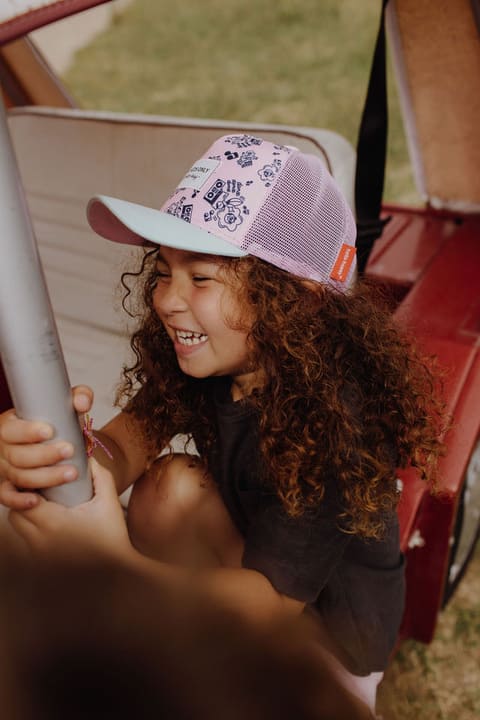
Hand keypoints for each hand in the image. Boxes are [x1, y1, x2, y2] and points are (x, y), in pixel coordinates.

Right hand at [0, 385, 93, 509]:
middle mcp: (4, 448)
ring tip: (71, 473)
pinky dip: (19, 501)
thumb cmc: (58, 422)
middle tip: (69, 451)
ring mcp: (5, 469)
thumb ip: (78, 396)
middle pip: (17, 456)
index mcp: (10, 425)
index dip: (27, 432)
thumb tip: (81, 403)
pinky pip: (8, 497)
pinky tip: (36, 500)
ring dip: (45, 477)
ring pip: (19, 476)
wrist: (60, 443)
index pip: (10, 430)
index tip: (49, 431)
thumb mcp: (67, 405)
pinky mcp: (10, 487)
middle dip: (44, 455)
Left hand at [8, 459, 131, 559]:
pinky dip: (32, 527)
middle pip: (16, 513)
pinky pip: (26, 539)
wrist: (116, 566)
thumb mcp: (108, 500)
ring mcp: (40, 554)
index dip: (29, 486)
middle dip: (24, 498)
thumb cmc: (113, 534)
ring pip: (18, 527)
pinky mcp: (42, 562)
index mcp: (54, 523)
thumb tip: (87, 457)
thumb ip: (99, 475)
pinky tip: (49, 520)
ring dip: (26, 513)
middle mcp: (41, 541)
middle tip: (42, 488)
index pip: (24, 499)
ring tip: (45, 503)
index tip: (42, 478)